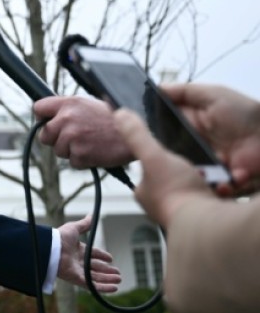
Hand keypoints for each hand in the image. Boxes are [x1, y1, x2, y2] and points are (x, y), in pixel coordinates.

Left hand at [34, 96, 132, 168]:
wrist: (138, 133)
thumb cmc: (114, 118)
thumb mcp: (89, 103)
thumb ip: (68, 108)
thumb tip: (49, 116)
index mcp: (69, 103)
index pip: (38, 108)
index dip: (43, 117)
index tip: (48, 122)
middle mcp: (67, 119)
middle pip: (44, 135)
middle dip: (55, 139)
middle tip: (73, 138)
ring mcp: (72, 137)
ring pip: (58, 150)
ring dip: (71, 150)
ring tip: (90, 142)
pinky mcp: (80, 154)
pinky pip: (72, 162)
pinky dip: (82, 160)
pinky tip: (96, 151)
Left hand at [56, 214, 120, 291]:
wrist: (52, 248)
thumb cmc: (61, 237)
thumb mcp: (74, 228)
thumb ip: (84, 224)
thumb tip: (92, 215)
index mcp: (78, 250)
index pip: (93, 254)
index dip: (102, 256)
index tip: (111, 258)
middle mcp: (78, 261)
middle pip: (96, 267)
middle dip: (107, 271)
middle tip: (118, 273)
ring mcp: (78, 271)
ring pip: (96, 277)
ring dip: (108, 279)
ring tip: (119, 279)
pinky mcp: (77, 279)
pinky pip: (92, 286)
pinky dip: (104, 288)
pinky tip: (114, 288)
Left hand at [113, 109, 213, 225]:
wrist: (206, 221)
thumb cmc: (177, 191)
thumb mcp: (154, 156)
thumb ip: (138, 136)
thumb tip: (118, 115)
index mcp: (144, 193)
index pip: (145, 172)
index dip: (155, 161)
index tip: (166, 154)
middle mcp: (160, 206)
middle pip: (169, 180)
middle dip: (180, 171)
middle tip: (191, 164)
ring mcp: (181, 213)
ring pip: (188, 189)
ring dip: (197, 180)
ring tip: (205, 173)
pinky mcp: (202, 217)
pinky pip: (205, 198)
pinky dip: (210, 190)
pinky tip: (216, 185)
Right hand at [161, 83, 259, 192]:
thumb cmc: (247, 113)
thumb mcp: (214, 95)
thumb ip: (185, 92)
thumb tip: (156, 89)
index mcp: (192, 124)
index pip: (164, 130)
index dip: (155, 133)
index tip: (146, 136)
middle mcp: (197, 144)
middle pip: (173, 154)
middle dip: (173, 159)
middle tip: (172, 160)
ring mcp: (210, 163)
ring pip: (191, 173)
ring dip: (196, 175)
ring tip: (203, 173)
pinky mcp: (225, 179)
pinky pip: (214, 186)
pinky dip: (220, 186)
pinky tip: (228, 179)